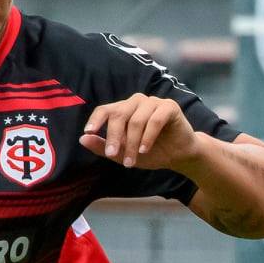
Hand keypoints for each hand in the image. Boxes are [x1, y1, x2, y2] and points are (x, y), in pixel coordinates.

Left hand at [81, 94, 199, 170]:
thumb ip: (104, 147)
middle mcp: (138, 102)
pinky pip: (155, 120)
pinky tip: (145, 150)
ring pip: (136, 120)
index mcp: (125, 109)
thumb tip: (82, 139)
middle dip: (114, 137)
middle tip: (112, 155)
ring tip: (133, 160)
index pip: (106, 110)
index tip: (88, 132)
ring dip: (132, 142)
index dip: (96, 120)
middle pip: (119, 115)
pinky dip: (148, 137)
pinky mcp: (170, 107)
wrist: (181, 156)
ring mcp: (154, 102)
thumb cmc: (153, 153)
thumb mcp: (124, 153)